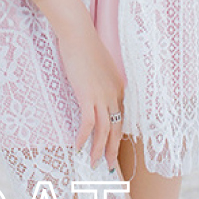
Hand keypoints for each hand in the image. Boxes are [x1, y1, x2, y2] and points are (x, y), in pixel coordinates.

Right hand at [56, 19, 124, 170]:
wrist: (78, 33)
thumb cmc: (84, 45)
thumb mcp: (97, 65)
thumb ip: (99, 79)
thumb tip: (92, 88)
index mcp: (118, 87)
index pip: (120, 117)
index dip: (116, 134)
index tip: (111, 146)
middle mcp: (114, 94)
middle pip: (116, 128)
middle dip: (111, 149)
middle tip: (108, 165)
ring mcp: (102, 95)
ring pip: (105, 130)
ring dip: (98, 149)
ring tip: (93, 163)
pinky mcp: (88, 95)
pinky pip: (88, 123)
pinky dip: (84, 137)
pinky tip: (77, 146)